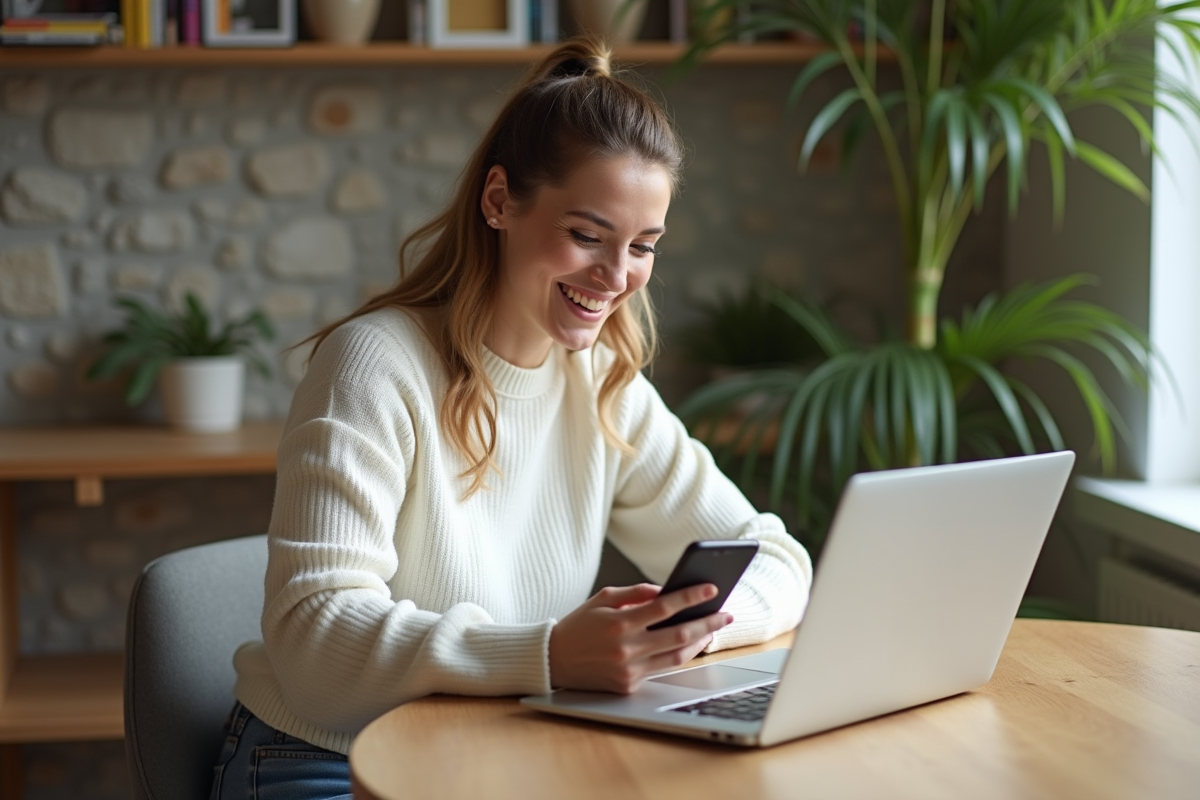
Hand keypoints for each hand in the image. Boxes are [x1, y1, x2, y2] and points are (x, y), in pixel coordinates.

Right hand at [548, 583, 733, 693]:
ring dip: (700, 642)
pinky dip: (679, 655)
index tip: (712, 589)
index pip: (665, 607)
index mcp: (619, 623)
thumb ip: (636, 593)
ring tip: (713, 629)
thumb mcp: (603, 599)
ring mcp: (629, 670)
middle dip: (708, 622)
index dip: (691, 597)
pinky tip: (690, 644)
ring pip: (677, 656)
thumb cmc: (579, 625)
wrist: (553, 661)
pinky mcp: (629, 686)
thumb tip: (667, 591)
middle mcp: (626, 649)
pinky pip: (661, 669)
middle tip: (726, 614)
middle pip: (679, 634)